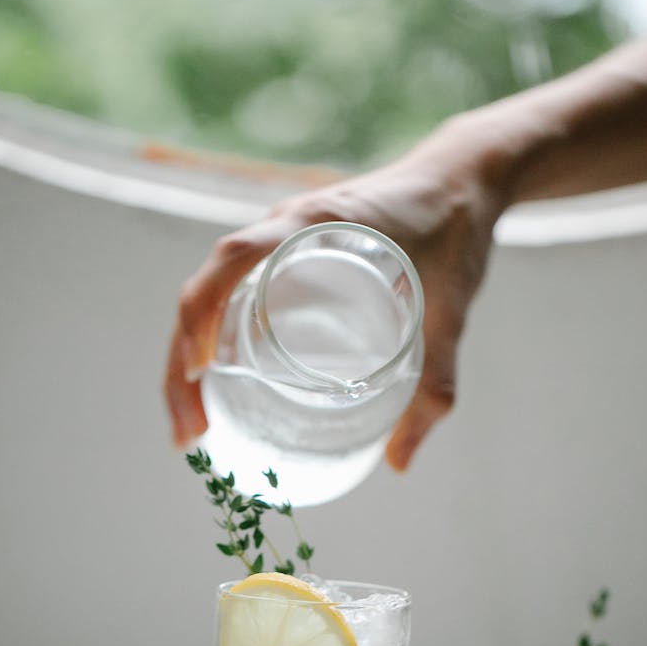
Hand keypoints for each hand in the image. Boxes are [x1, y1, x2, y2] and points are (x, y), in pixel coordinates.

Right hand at [164, 123, 504, 470]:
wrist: (464, 181)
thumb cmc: (457, 233)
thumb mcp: (451, 312)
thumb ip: (435, 384)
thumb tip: (400, 464)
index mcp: (315, 223)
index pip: (234, 258)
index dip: (202, 312)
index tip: (198, 372)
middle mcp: (285, 228)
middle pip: (204, 290)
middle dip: (182, 363)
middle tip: (191, 431)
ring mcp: (281, 242)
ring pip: (212, 297)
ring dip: (190, 355)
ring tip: (194, 422)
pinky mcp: (289, 258)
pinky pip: (236, 296)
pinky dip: (215, 339)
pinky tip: (219, 387)